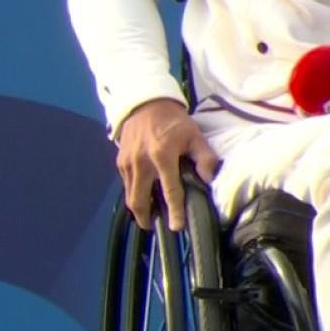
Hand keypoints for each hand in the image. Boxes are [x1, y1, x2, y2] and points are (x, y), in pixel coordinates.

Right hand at [115, 97, 219, 231]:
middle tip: (154, 226)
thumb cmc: (173, 121)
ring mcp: (127, 162)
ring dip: (138, 208)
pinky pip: (126, 184)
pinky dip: (133, 194)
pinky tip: (143, 196)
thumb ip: (205, 157)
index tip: (176, 227)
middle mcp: (141, 162)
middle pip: (139, 200)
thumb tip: (209, 180)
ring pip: (129, 195)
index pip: (170, 190)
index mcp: (162, 155)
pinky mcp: (119, 161)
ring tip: (149, 215)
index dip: (174, 211)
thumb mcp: (194, 135)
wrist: (146, 103)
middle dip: (146, 217)